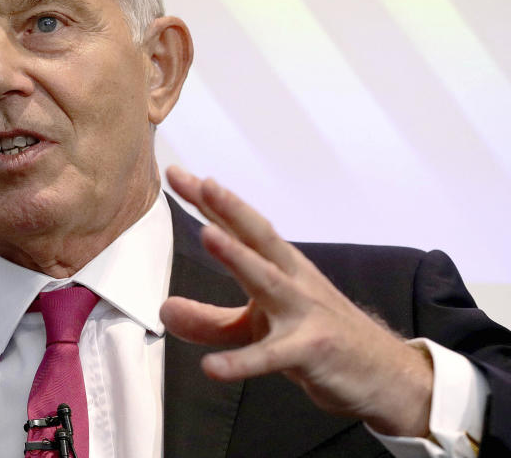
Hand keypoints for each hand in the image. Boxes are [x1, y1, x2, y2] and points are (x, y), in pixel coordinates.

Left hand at [160, 167, 432, 436]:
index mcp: (279, 266)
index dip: (210, 201)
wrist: (384, 375)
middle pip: (258, 237)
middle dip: (230, 208)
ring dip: (238, 256)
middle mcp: (292, 279)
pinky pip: (273, 356)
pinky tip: (212, 366)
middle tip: (203, 182)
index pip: (240, 227)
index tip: (178, 173)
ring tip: (207, 235)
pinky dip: (242, 361)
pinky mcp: (311, 351)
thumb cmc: (315, 337)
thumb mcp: (257, 328)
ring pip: (268, 280)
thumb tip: (164, 311)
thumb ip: (209, 321)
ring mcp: (304, 312)